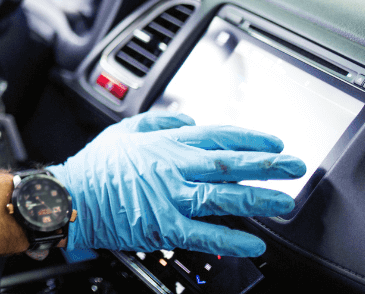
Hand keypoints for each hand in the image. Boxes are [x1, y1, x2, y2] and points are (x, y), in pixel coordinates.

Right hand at [48, 112, 305, 256]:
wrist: (71, 197)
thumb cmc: (94, 167)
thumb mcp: (123, 130)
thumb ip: (158, 122)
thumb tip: (188, 120)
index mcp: (164, 144)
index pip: (217, 136)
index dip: (249, 138)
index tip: (273, 142)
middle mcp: (171, 167)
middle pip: (227, 164)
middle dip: (266, 165)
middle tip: (293, 167)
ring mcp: (169, 197)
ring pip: (221, 196)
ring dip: (256, 199)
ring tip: (283, 202)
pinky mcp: (162, 225)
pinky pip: (203, 233)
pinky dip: (229, 239)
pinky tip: (251, 243)